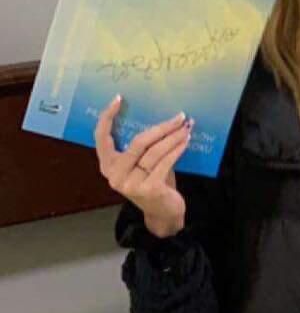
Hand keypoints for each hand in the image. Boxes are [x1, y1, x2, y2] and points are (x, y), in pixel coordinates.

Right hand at [94, 98, 191, 238]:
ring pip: (154, 151)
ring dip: (173, 137)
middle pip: (138, 142)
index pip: (101, 137)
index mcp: (108, 166)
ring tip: (186, 127)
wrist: (163, 213)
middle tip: (179, 116)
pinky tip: (186, 141)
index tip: (119, 99)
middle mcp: (114, 175)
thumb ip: (143, 146)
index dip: (107, 117)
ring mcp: (130, 183)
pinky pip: (165, 162)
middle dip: (162, 127)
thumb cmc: (153, 182)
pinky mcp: (148, 189)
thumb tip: (161, 118)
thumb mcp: (142, 164)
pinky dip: (177, 149)